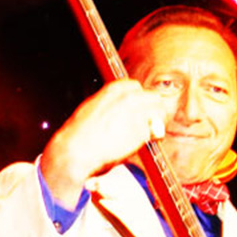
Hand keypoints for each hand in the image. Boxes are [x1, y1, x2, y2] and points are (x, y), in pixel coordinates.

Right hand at [40, 80, 172, 205]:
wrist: (77, 149)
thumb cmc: (81, 133)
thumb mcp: (93, 107)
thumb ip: (110, 104)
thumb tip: (120, 109)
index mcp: (114, 90)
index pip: (137, 87)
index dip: (139, 100)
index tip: (139, 109)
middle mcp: (128, 98)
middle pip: (153, 98)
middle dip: (153, 110)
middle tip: (150, 123)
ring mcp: (137, 113)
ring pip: (160, 112)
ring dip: (157, 122)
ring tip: (148, 133)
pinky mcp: (142, 131)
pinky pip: (155, 131)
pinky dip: (152, 137)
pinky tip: (141, 143)